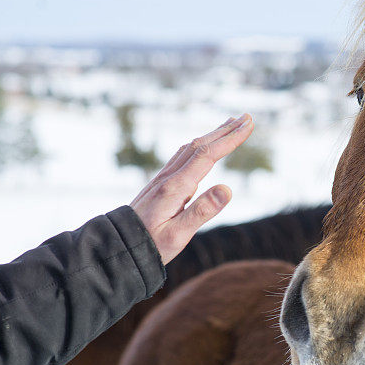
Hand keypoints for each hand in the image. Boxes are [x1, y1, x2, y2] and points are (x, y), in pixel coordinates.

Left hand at [130, 114, 253, 263]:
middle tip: (247, 117)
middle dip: (225, 130)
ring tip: (230, 124)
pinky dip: (200, 145)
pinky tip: (204, 146)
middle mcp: (169, 177)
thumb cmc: (149, 245)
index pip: (208, 155)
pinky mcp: (160, 184)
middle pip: (200, 145)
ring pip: (191, 148)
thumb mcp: (178, 235)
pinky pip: (183, 156)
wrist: (116, 246)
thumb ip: (202, 211)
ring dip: (213, 134)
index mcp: (175, 187)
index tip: (248, 125)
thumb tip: (228, 189)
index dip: (230, 139)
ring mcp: (163, 178)